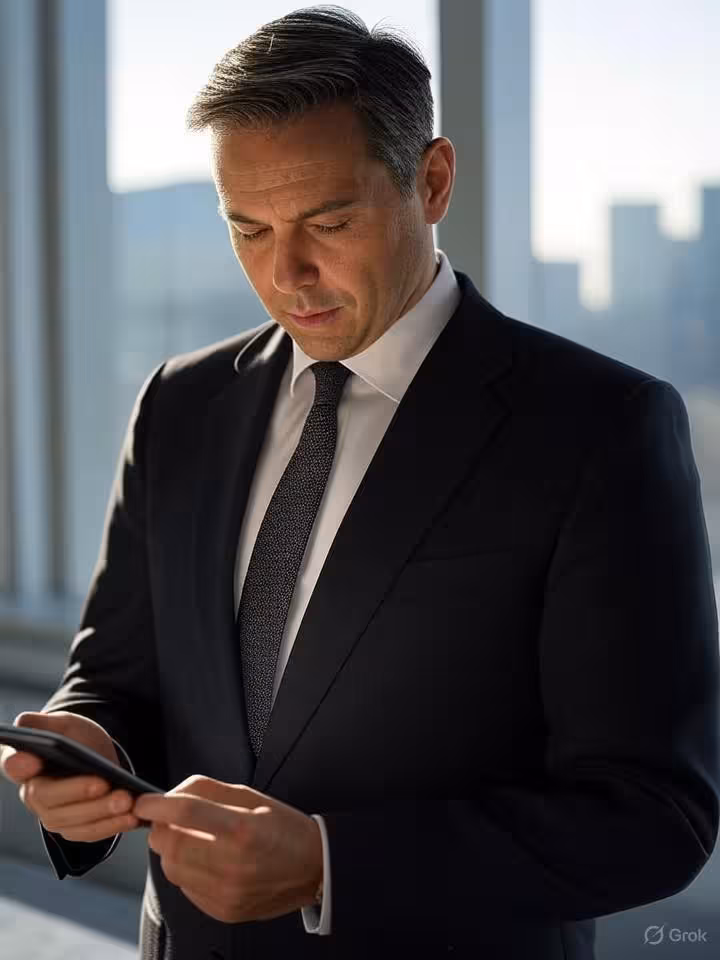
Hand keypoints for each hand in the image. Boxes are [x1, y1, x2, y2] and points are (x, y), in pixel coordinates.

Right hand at [0, 711, 138, 841]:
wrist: (96, 756)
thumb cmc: (75, 738)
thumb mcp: (65, 724)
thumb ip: (43, 723)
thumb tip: (22, 723)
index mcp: (24, 764)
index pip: (14, 766)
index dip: (20, 765)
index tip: (32, 761)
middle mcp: (32, 795)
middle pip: (48, 799)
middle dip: (79, 793)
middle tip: (105, 784)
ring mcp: (51, 815)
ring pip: (72, 821)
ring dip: (101, 813)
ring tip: (126, 801)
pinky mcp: (72, 829)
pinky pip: (88, 833)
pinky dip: (111, 826)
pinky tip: (131, 817)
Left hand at [133, 775, 322, 923]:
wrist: (313, 868)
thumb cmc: (284, 828)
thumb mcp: (251, 796)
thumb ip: (207, 791)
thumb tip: (172, 793)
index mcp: (242, 829)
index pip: (185, 813)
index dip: (157, 805)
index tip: (143, 801)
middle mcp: (233, 865)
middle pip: (170, 844)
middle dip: (161, 827)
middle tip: (169, 819)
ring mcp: (226, 893)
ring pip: (172, 869)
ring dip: (171, 850)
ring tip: (190, 839)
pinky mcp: (223, 911)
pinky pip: (186, 888)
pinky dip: (186, 871)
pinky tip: (205, 860)